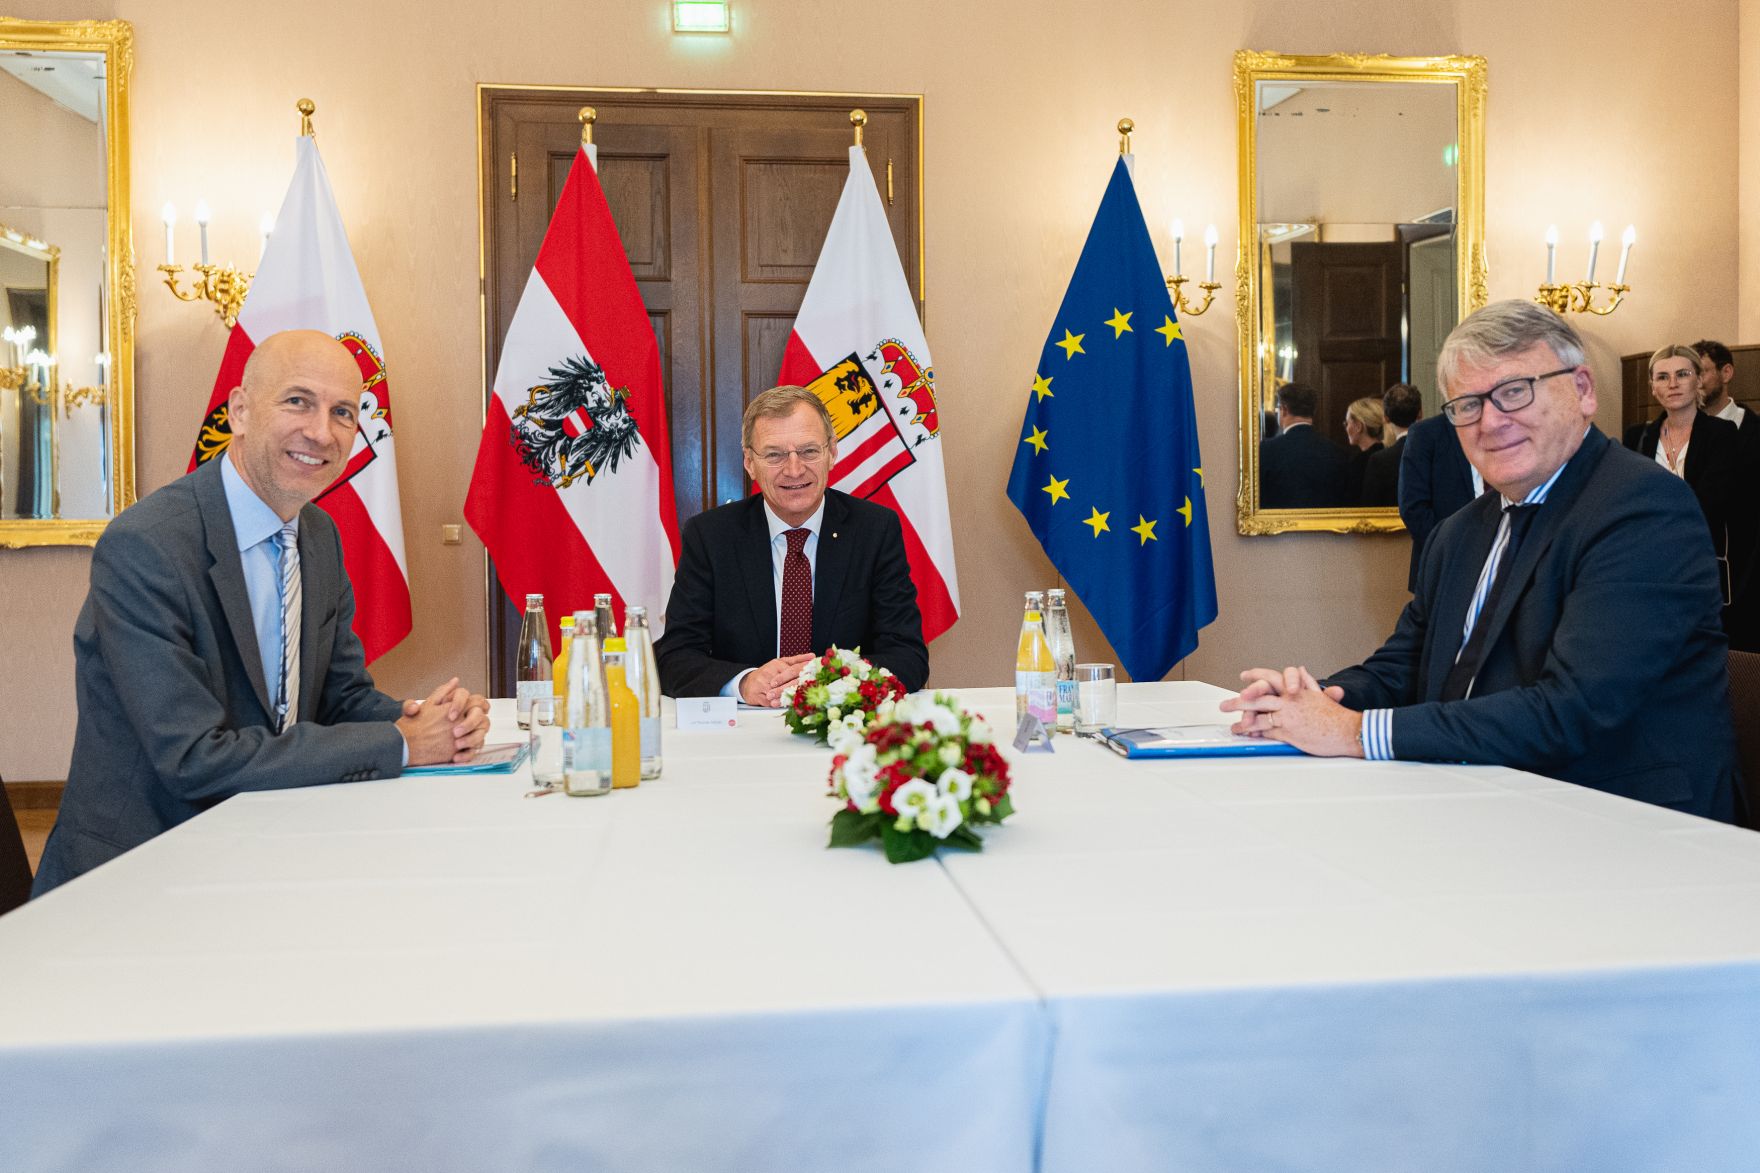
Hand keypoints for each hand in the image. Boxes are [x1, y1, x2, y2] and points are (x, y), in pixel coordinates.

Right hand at [398, 677, 490, 765]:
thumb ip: (444, 691)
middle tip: (472, 722)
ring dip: (476, 735)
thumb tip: (455, 681)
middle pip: (482, 718)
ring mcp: (458, 739)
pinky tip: (463, 748)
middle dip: (479, 719)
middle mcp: (458, 724)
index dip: (478, 703)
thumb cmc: (412, 725)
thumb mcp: (427, 703)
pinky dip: (470, 750)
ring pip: (480, 735)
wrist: (402, 744)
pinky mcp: (454, 753)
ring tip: (467, 736)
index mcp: (453, 710)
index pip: (477, 701)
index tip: (473, 708)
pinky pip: (472, 751)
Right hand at [739, 654, 816, 707]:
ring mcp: (762, 685)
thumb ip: (797, 660)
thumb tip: (812, 656)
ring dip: (788, 698)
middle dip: (798, 688)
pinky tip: (785, 707)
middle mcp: (769, 673)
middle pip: (786, 683)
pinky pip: (769, 702)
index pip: (792, 671)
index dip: (804, 676)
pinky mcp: (757, 695)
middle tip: (810, 692)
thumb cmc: (768, 673)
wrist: (748, 683)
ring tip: (799, 701)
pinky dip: (777, 705)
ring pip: (778, 693)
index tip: (815, 680)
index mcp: (776, 664)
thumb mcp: (782, 663)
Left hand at [1219, 666, 1359, 756]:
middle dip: (1240, 700)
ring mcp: (1288, 715)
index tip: (1244, 676)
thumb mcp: (1320, 695)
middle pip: (1259, 695)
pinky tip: (1246, 735)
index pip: (1272, 677)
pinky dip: (1254, 732)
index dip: (1256, 676)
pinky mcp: (1288, 731)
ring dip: (1242, 719)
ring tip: (1232, 725)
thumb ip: (1308, 682)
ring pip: (1258, 714)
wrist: (1348, 730)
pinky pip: (1266, 730)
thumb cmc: (1336, 716)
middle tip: (1225, 704)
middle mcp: (1290, 700)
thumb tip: (1301, 669)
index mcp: (1297, 689)